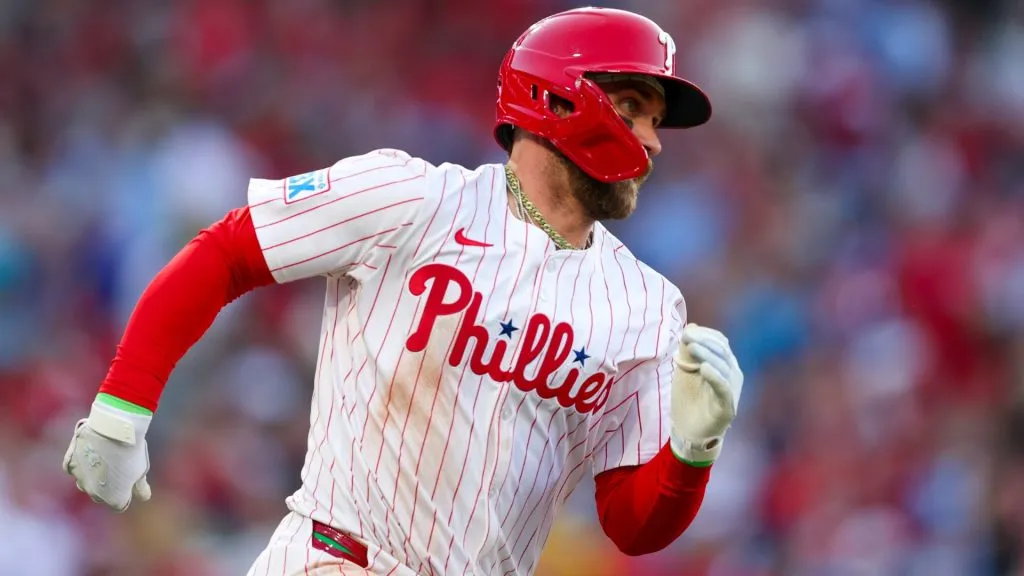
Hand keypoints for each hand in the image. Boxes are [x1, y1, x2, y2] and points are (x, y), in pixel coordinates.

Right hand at [62, 398, 152, 511]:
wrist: (114, 429)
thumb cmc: (131, 451)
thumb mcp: (141, 470)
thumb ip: (140, 487)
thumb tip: (144, 497)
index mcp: (114, 499)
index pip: (120, 504)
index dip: (126, 492)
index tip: (131, 479)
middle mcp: (93, 493)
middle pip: (101, 495)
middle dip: (109, 486)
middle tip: (118, 465)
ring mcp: (80, 479)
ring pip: (86, 482)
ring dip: (93, 475)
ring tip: (105, 457)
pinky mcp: (70, 464)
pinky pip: (74, 469)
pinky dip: (81, 463)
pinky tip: (90, 452)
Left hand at [669, 323, 743, 464]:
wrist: (688, 431)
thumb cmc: (688, 399)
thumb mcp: (685, 371)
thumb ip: (688, 352)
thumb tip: (692, 327)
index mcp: (724, 364)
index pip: (719, 342)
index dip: (705, 335)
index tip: (686, 332)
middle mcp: (732, 374)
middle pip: (722, 352)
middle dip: (704, 342)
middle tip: (687, 336)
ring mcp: (732, 390)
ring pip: (723, 367)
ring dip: (707, 355)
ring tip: (692, 348)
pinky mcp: (728, 407)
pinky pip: (723, 389)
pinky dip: (715, 377)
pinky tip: (704, 369)